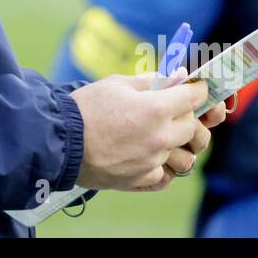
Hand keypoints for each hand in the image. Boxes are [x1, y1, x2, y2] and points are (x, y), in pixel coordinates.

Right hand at [71, 72, 210, 191]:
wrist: (60, 141)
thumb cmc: (86, 108)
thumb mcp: (117, 84)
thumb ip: (150, 82)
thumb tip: (174, 78)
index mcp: (156, 109)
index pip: (194, 97)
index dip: (198, 90)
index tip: (196, 88)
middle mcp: (160, 137)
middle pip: (194, 128)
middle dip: (189, 116)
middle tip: (175, 111)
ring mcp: (152, 162)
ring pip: (187, 158)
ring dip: (180, 146)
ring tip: (164, 139)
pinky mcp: (141, 179)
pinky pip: (166, 177)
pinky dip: (164, 168)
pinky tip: (152, 158)